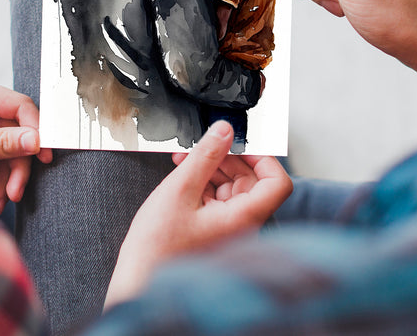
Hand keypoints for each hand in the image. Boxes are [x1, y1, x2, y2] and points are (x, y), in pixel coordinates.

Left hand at [0, 78, 51, 215]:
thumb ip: (1, 144)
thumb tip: (37, 141)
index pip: (21, 106)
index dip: (37, 131)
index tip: (45, 157)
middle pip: (19, 132)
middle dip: (18, 164)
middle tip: (16, 193)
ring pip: (11, 148)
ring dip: (9, 177)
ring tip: (0, 202)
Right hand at [105, 121, 291, 306]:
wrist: (139, 284)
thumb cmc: (157, 249)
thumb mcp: (179, 190)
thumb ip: (205, 156)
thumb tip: (224, 131)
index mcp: (243, 219)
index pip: (277, 183)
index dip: (262, 158)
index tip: (239, 145)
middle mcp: (243, 228)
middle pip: (253, 183)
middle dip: (228, 161)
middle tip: (203, 149)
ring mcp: (230, 233)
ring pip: (234, 192)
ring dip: (213, 172)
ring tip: (185, 163)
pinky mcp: (215, 236)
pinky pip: (219, 204)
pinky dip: (205, 188)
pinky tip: (184, 181)